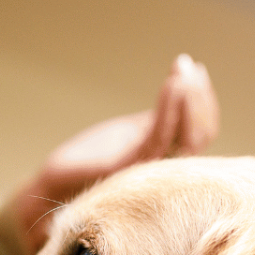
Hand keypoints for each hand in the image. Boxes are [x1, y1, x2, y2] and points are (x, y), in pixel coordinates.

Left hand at [13, 54, 217, 252]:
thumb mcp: (128, 134)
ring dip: (189, 100)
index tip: (196, 69)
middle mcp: (161, 169)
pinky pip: (156, 139)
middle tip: (191, 67)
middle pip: (201, 136)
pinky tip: (171, 86)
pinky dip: (168, 110)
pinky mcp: (123, 170)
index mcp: (163, 159)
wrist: (50, 188)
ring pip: (187, 139)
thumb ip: (155, 122)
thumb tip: (180, 88)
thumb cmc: (86, 162)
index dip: (203, 101)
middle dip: (200, 97)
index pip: (201, 133)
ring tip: (183, 74)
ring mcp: (144, 171)